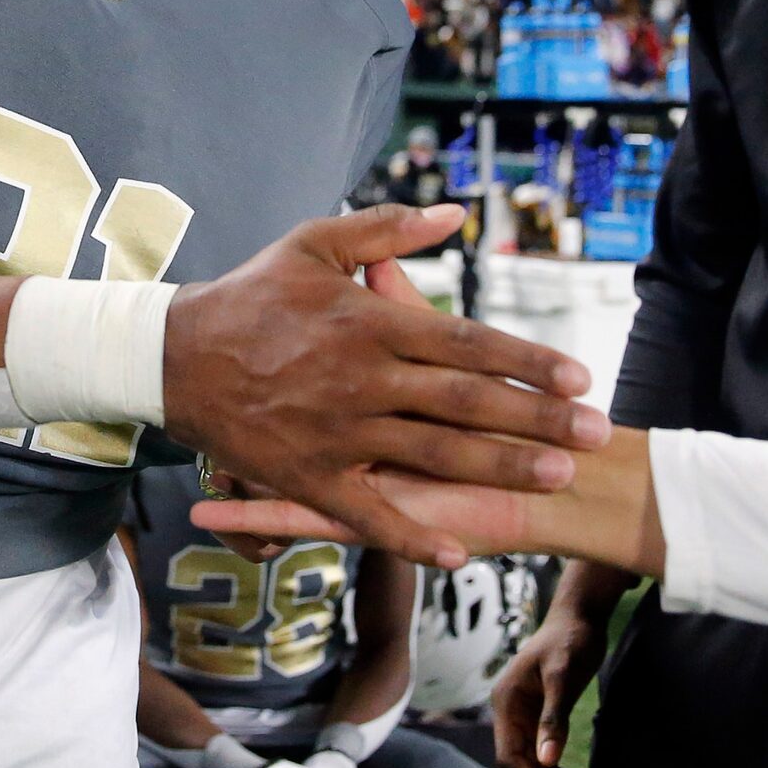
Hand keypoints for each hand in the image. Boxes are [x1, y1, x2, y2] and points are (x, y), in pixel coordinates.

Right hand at [163, 204, 606, 567]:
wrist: (171, 356)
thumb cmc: (249, 295)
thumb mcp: (313, 243)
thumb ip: (388, 230)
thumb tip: (454, 213)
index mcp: (369, 322)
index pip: (467, 343)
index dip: (527, 362)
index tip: (579, 377)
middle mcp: (363, 379)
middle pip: (467, 402)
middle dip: (539, 419)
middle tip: (596, 434)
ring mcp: (337, 432)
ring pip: (434, 455)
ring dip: (500, 467)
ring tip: (557, 477)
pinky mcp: (308, 477)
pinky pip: (369, 514)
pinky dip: (414, 537)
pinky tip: (459, 554)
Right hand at [491, 615, 608, 767]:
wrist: (579, 617)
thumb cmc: (569, 640)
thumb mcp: (562, 676)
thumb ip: (553, 718)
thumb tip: (547, 761)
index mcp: (507, 703)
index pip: (510, 755)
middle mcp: (511, 714)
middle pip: (525, 765)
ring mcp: (526, 717)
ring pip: (537, 764)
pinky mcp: (542, 718)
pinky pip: (546, 753)